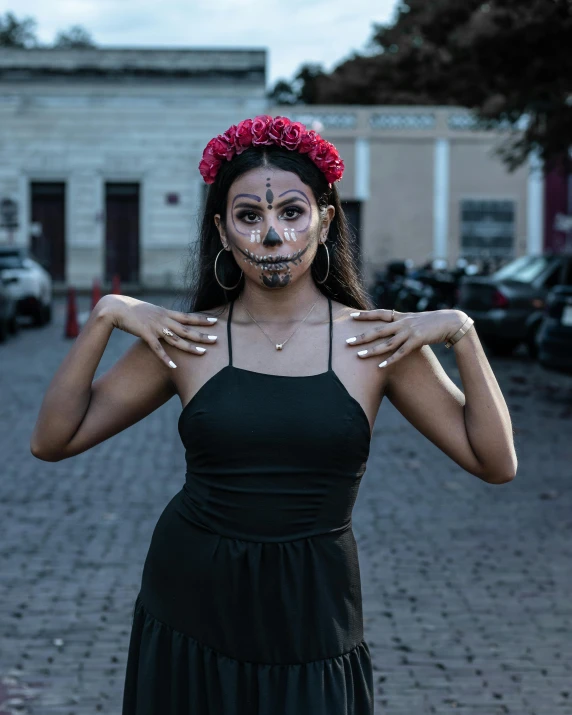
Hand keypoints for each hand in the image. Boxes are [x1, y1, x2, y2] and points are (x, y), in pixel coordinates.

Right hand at [95, 294, 218, 367]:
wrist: (115, 307)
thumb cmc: (132, 310)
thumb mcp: (151, 311)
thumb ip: (162, 316)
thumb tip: (170, 320)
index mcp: (166, 313)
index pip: (188, 316)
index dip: (202, 319)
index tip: (215, 321)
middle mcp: (163, 319)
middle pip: (187, 328)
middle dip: (202, 334)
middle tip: (216, 339)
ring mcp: (155, 327)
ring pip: (176, 338)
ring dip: (190, 346)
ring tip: (203, 353)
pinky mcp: (145, 334)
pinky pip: (158, 349)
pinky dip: (166, 358)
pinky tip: (174, 366)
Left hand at [346, 308, 468, 366]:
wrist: (452, 322)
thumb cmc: (433, 323)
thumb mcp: (415, 320)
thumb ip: (403, 323)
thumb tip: (394, 327)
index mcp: (401, 316)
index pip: (380, 313)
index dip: (366, 315)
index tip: (351, 315)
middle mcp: (402, 323)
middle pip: (377, 330)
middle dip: (361, 336)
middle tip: (347, 341)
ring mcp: (409, 331)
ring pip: (386, 342)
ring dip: (372, 350)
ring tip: (358, 356)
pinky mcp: (416, 341)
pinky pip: (400, 352)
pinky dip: (390, 359)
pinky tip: (380, 366)